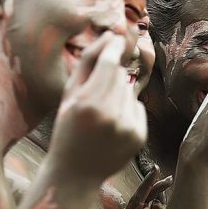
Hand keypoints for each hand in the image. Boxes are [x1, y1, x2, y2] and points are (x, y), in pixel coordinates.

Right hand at [50, 34, 146, 185]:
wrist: (76, 172)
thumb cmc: (67, 128)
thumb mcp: (68, 96)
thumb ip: (86, 64)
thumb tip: (109, 36)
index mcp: (87, 103)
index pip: (109, 63)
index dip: (113, 46)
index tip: (116, 36)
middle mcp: (110, 114)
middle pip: (120, 75)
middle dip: (110, 76)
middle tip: (95, 91)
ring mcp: (127, 126)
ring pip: (129, 91)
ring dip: (117, 95)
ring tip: (100, 116)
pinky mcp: (139, 136)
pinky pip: (138, 108)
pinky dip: (128, 111)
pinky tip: (112, 126)